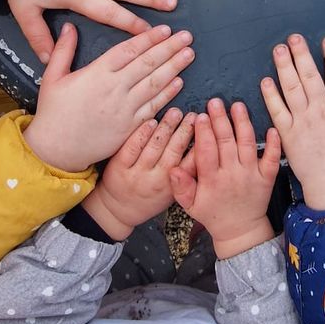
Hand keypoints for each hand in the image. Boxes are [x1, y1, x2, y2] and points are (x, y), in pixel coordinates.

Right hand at [22, 22, 193, 171]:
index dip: (149, 38)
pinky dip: (167, 94)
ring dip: (175, 67)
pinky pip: (153, 107)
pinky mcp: (129, 126)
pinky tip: (180, 81)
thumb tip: (68, 26)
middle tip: (187, 36)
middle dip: (169, 48)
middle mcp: (114, 89)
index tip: (165, 29)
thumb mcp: (52, 77)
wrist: (56, 150)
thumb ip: (63, 50)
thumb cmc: (53, 113)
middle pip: (147, 64)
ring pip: (155, 83)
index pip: (129, 50)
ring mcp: (124, 109)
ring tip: (189, 54)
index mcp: (96, 74)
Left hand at [83, 108, 195, 240]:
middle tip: (193, 116)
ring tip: (175, 113)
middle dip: (185, 131)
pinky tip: (151, 121)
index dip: (200, 145)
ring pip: (155, 146)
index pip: (191, 165)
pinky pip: (133, 146)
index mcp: (172, 188)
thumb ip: (185, 173)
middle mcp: (155, 181)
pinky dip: (143, 133)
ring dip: (167, 127)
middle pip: (174, 151)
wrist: (118, 210)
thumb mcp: (171, 193)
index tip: (207, 129)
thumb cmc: (149, 198)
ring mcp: (136, 174)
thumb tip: (202, 147)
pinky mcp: (119, 167)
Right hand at [170, 98, 279, 259]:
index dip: (204, 133)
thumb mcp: (190, 205)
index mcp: (212, 180)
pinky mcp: (267, 177)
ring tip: (237, 106)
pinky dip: (274, 144)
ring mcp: (251, 174)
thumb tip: (172, 169)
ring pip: (247, 145)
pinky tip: (272, 128)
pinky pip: (272, 159)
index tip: (201, 116)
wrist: (240, 230)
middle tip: (215, 102)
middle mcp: (232, 174)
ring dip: (243, 124)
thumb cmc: (212, 213)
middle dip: (220, 121)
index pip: (207, 152)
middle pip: (226, 143)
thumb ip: (181, 187)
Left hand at [260, 34, 324, 209]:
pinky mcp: (288, 135)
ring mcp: (303, 122)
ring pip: (292, 89)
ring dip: (284, 67)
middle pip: (310, 77)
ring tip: (279, 49)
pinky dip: (270, 96)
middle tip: (294, 37)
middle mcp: (321, 112)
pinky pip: (277, 111)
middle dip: (302, 55)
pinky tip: (265, 81)